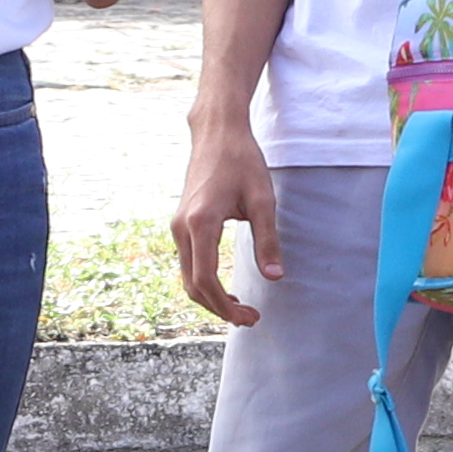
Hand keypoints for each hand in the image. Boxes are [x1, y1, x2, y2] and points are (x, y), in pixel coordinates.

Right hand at [175, 103, 282, 328]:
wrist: (216, 133)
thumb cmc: (241, 161)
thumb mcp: (262, 200)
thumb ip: (267, 240)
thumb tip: (275, 277)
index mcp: (201, 223)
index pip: (206, 280)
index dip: (225, 305)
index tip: (248, 317)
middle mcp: (182, 227)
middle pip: (193, 285)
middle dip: (219, 308)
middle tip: (249, 319)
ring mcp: (177, 226)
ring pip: (188, 277)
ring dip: (211, 298)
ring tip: (240, 308)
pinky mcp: (180, 224)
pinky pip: (188, 264)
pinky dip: (204, 282)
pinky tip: (226, 289)